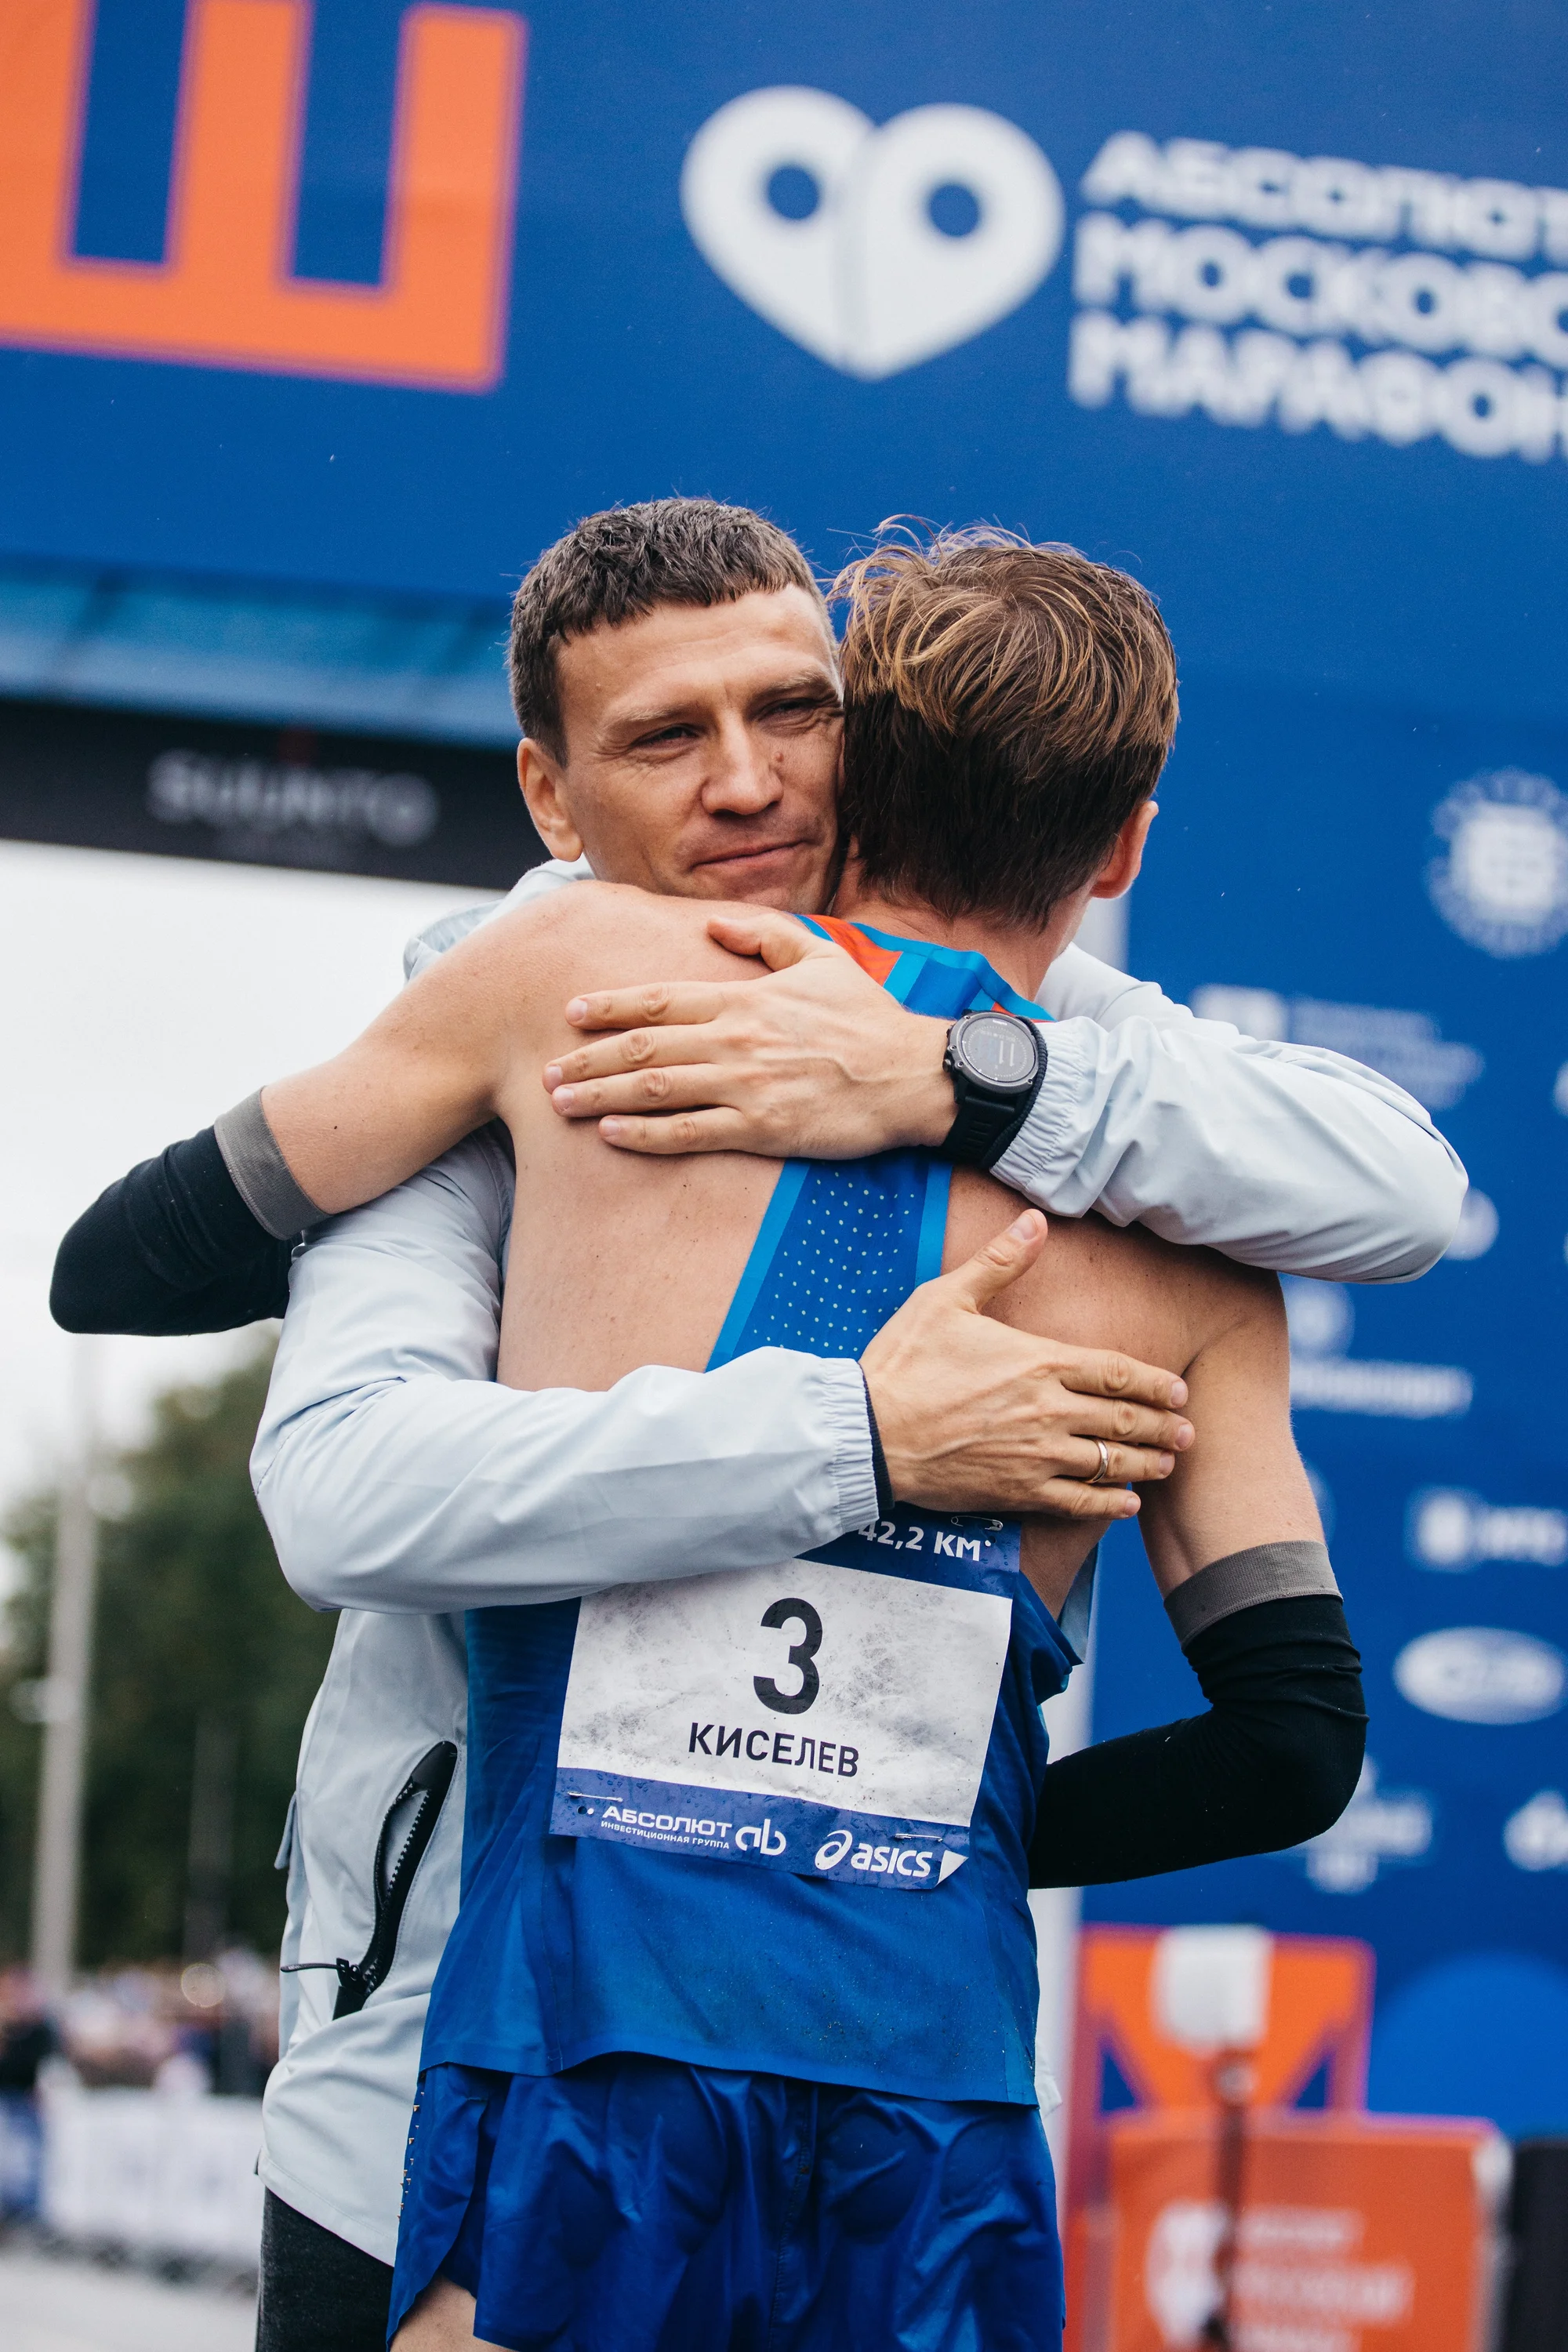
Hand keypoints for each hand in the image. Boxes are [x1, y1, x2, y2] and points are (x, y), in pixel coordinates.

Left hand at [541, 907, 956, 1158]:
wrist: (915, 1076)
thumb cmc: (869, 1019)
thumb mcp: (821, 958)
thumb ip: (763, 937)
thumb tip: (713, 922)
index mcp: (744, 999)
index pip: (659, 1000)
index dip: (609, 1007)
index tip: (570, 1014)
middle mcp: (735, 1040)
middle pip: (642, 1048)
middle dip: (587, 1059)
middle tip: (546, 1071)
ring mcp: (745, 1086)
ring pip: (653, 1091)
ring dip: (599, 1096)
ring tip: (559, 1103)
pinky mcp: (761, 1129)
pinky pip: (689, 1133)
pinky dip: (643, 1135)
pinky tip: (610, 1135)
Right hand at [860, 1212, 1193, 1519]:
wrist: (869, 1432)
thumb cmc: (904, 1362)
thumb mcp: (946, 1298)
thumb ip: (999, 1262)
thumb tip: (1035, 1221)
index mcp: (1038, 1360)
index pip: (1116, 1372)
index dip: (1154, 1383)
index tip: (1179, 1390)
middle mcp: (1048, 1409)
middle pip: (1124, 1419)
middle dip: (1163, 1427)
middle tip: (1187, 1432)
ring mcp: (1036, 1454)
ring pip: (1110, 1462)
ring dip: (1147, 1463)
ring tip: (1168, 1464)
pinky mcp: (1017, 1490)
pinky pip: (1078, 1501)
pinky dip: (1109, 1503)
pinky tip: (1127, 1502)